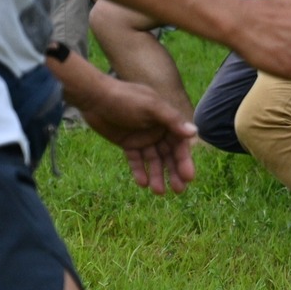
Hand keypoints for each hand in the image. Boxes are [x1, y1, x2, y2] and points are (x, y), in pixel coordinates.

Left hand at [75, 76, 198, 194]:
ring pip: (153, 160)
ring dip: (157, 175)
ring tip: (158, 192)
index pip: (180, 144)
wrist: (95, 97)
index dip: (184, 161)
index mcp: (167, 121)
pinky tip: (143, 183)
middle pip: (169, 155)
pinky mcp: (128, 143)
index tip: (189, 177)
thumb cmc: (126, 98)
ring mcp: (143, 138)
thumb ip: (172, 120)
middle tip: (179, 190)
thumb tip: (194, 133)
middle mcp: (158, 131)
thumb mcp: (151, 107)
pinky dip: (139, 171)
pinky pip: (135, 160)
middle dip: (174, 172)